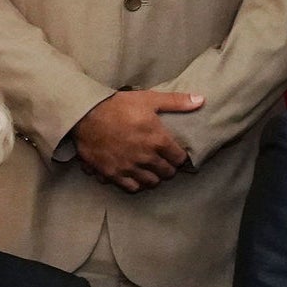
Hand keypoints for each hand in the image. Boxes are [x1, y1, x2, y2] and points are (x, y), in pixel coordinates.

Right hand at [71, 89, 203, 189]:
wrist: (85, 115)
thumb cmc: (117, 106)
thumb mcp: (148, 99)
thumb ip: (176, 102)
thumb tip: (201, 100)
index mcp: (158, 140)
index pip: (179, 158)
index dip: (179, 156)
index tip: (175, 153)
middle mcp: (146, 157)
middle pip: (167, 173)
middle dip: (167, 167)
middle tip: (163, 161)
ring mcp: (128, 167)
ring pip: (151, 182)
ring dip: (153, 177)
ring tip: (150, 170)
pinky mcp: (112, 174)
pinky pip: (131, 187)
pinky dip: (135, 183)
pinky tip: (134, 175)